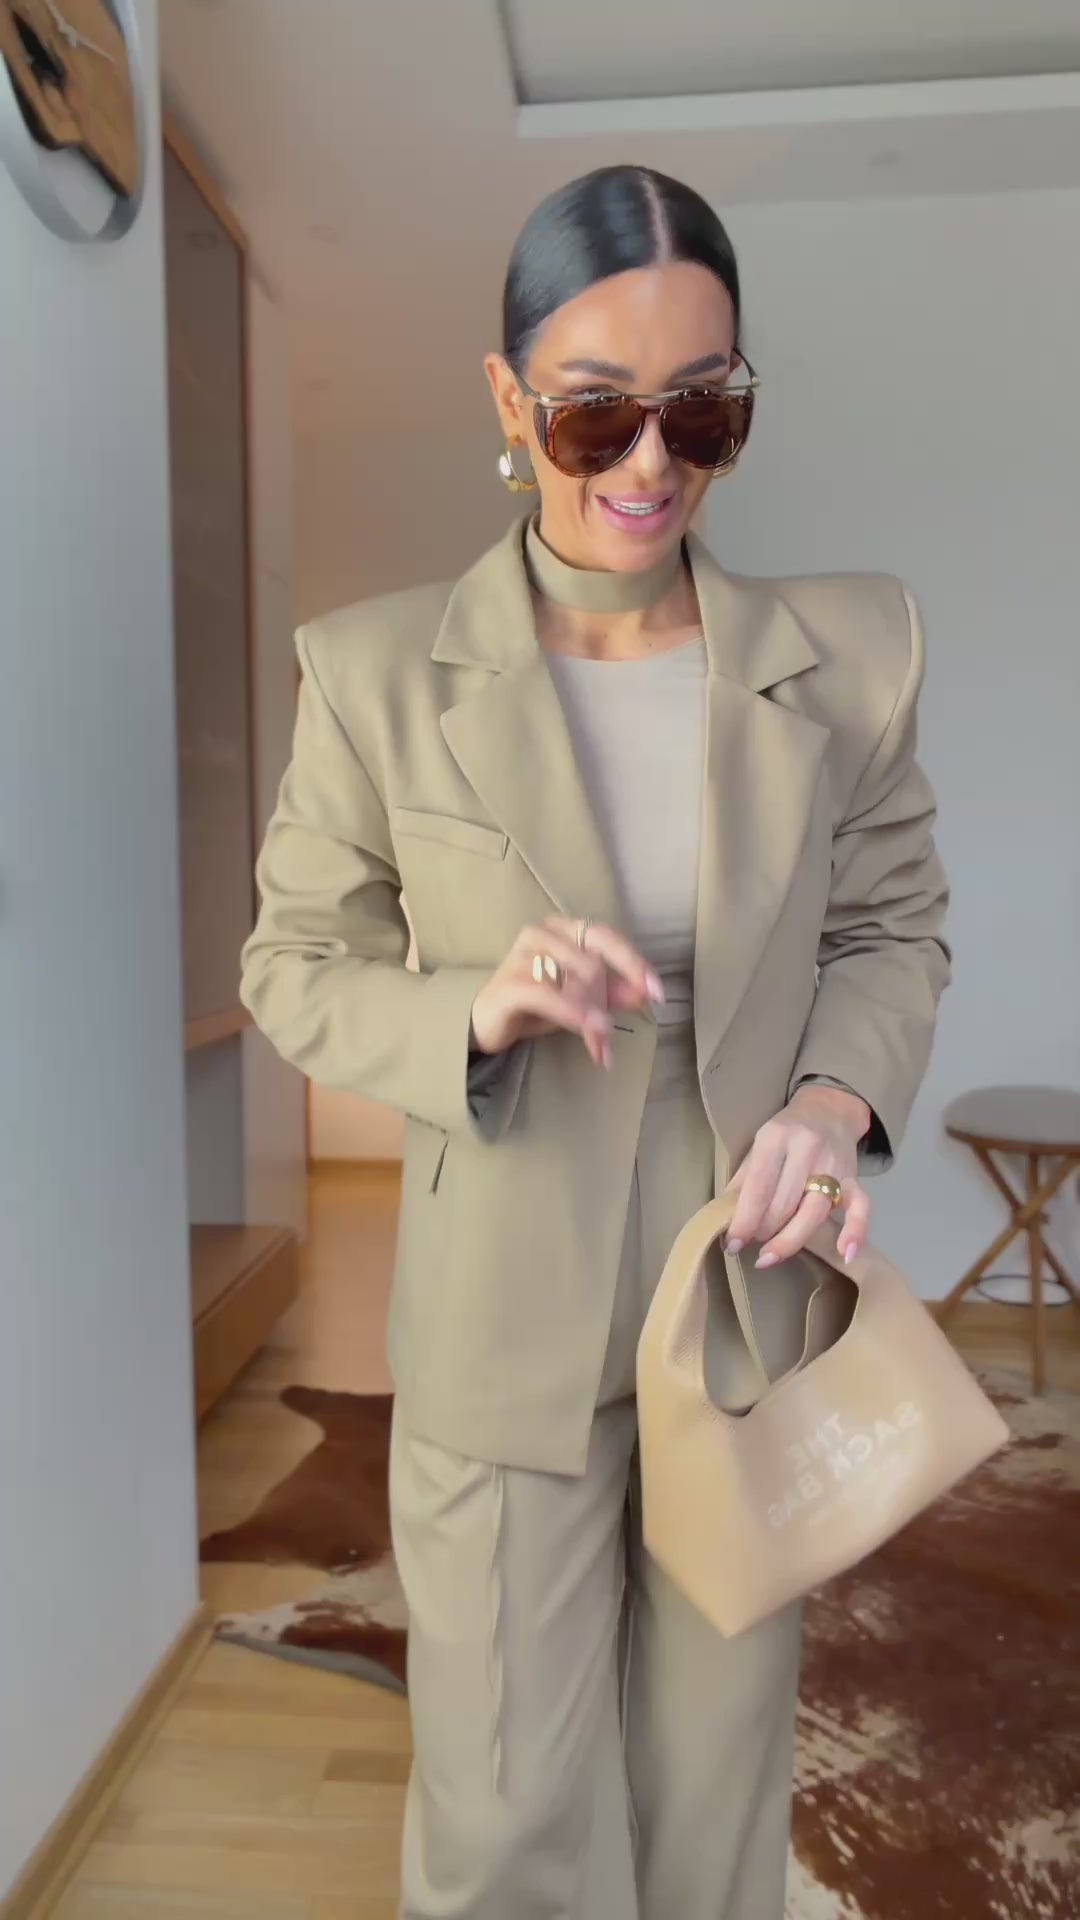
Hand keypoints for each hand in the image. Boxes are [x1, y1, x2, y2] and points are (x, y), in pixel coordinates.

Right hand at [470, 917, 664, 1067]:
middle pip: (593, 963)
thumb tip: (645, 993)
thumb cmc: (535, 1005)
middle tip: (609, 1040)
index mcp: (564, 930)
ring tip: (598, 1047)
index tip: (657, 993)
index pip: (606, 937)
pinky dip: (574, 1012)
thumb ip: (611, 993)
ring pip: (576, 979)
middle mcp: (544, 933)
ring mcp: (523, 954)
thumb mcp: (580, 999)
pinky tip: (591, 1028)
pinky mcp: (509, 982)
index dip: (633, 963)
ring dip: (593, 1016)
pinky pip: (550, 995)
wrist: (486, 1023)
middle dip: (607, 1004)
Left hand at [725, 1084, 871, 1268]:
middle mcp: (806, 1149)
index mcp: (776, 1137)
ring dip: (789, 1241)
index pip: (758, 1188)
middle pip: (784, 1204)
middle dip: (763, 1232)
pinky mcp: (855, 1178)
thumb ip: (743, 1181)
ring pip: (814, 1213)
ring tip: (770, 1257)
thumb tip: (723, 1219)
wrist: (829, 1110)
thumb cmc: (786, 1132)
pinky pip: (862, 1207)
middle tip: (751, 1245)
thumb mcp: (758, 1147)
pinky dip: (856, 1232)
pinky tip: (844, 1254)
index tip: (731, 1245)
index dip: (743, 1221)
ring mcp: (834, 1165)